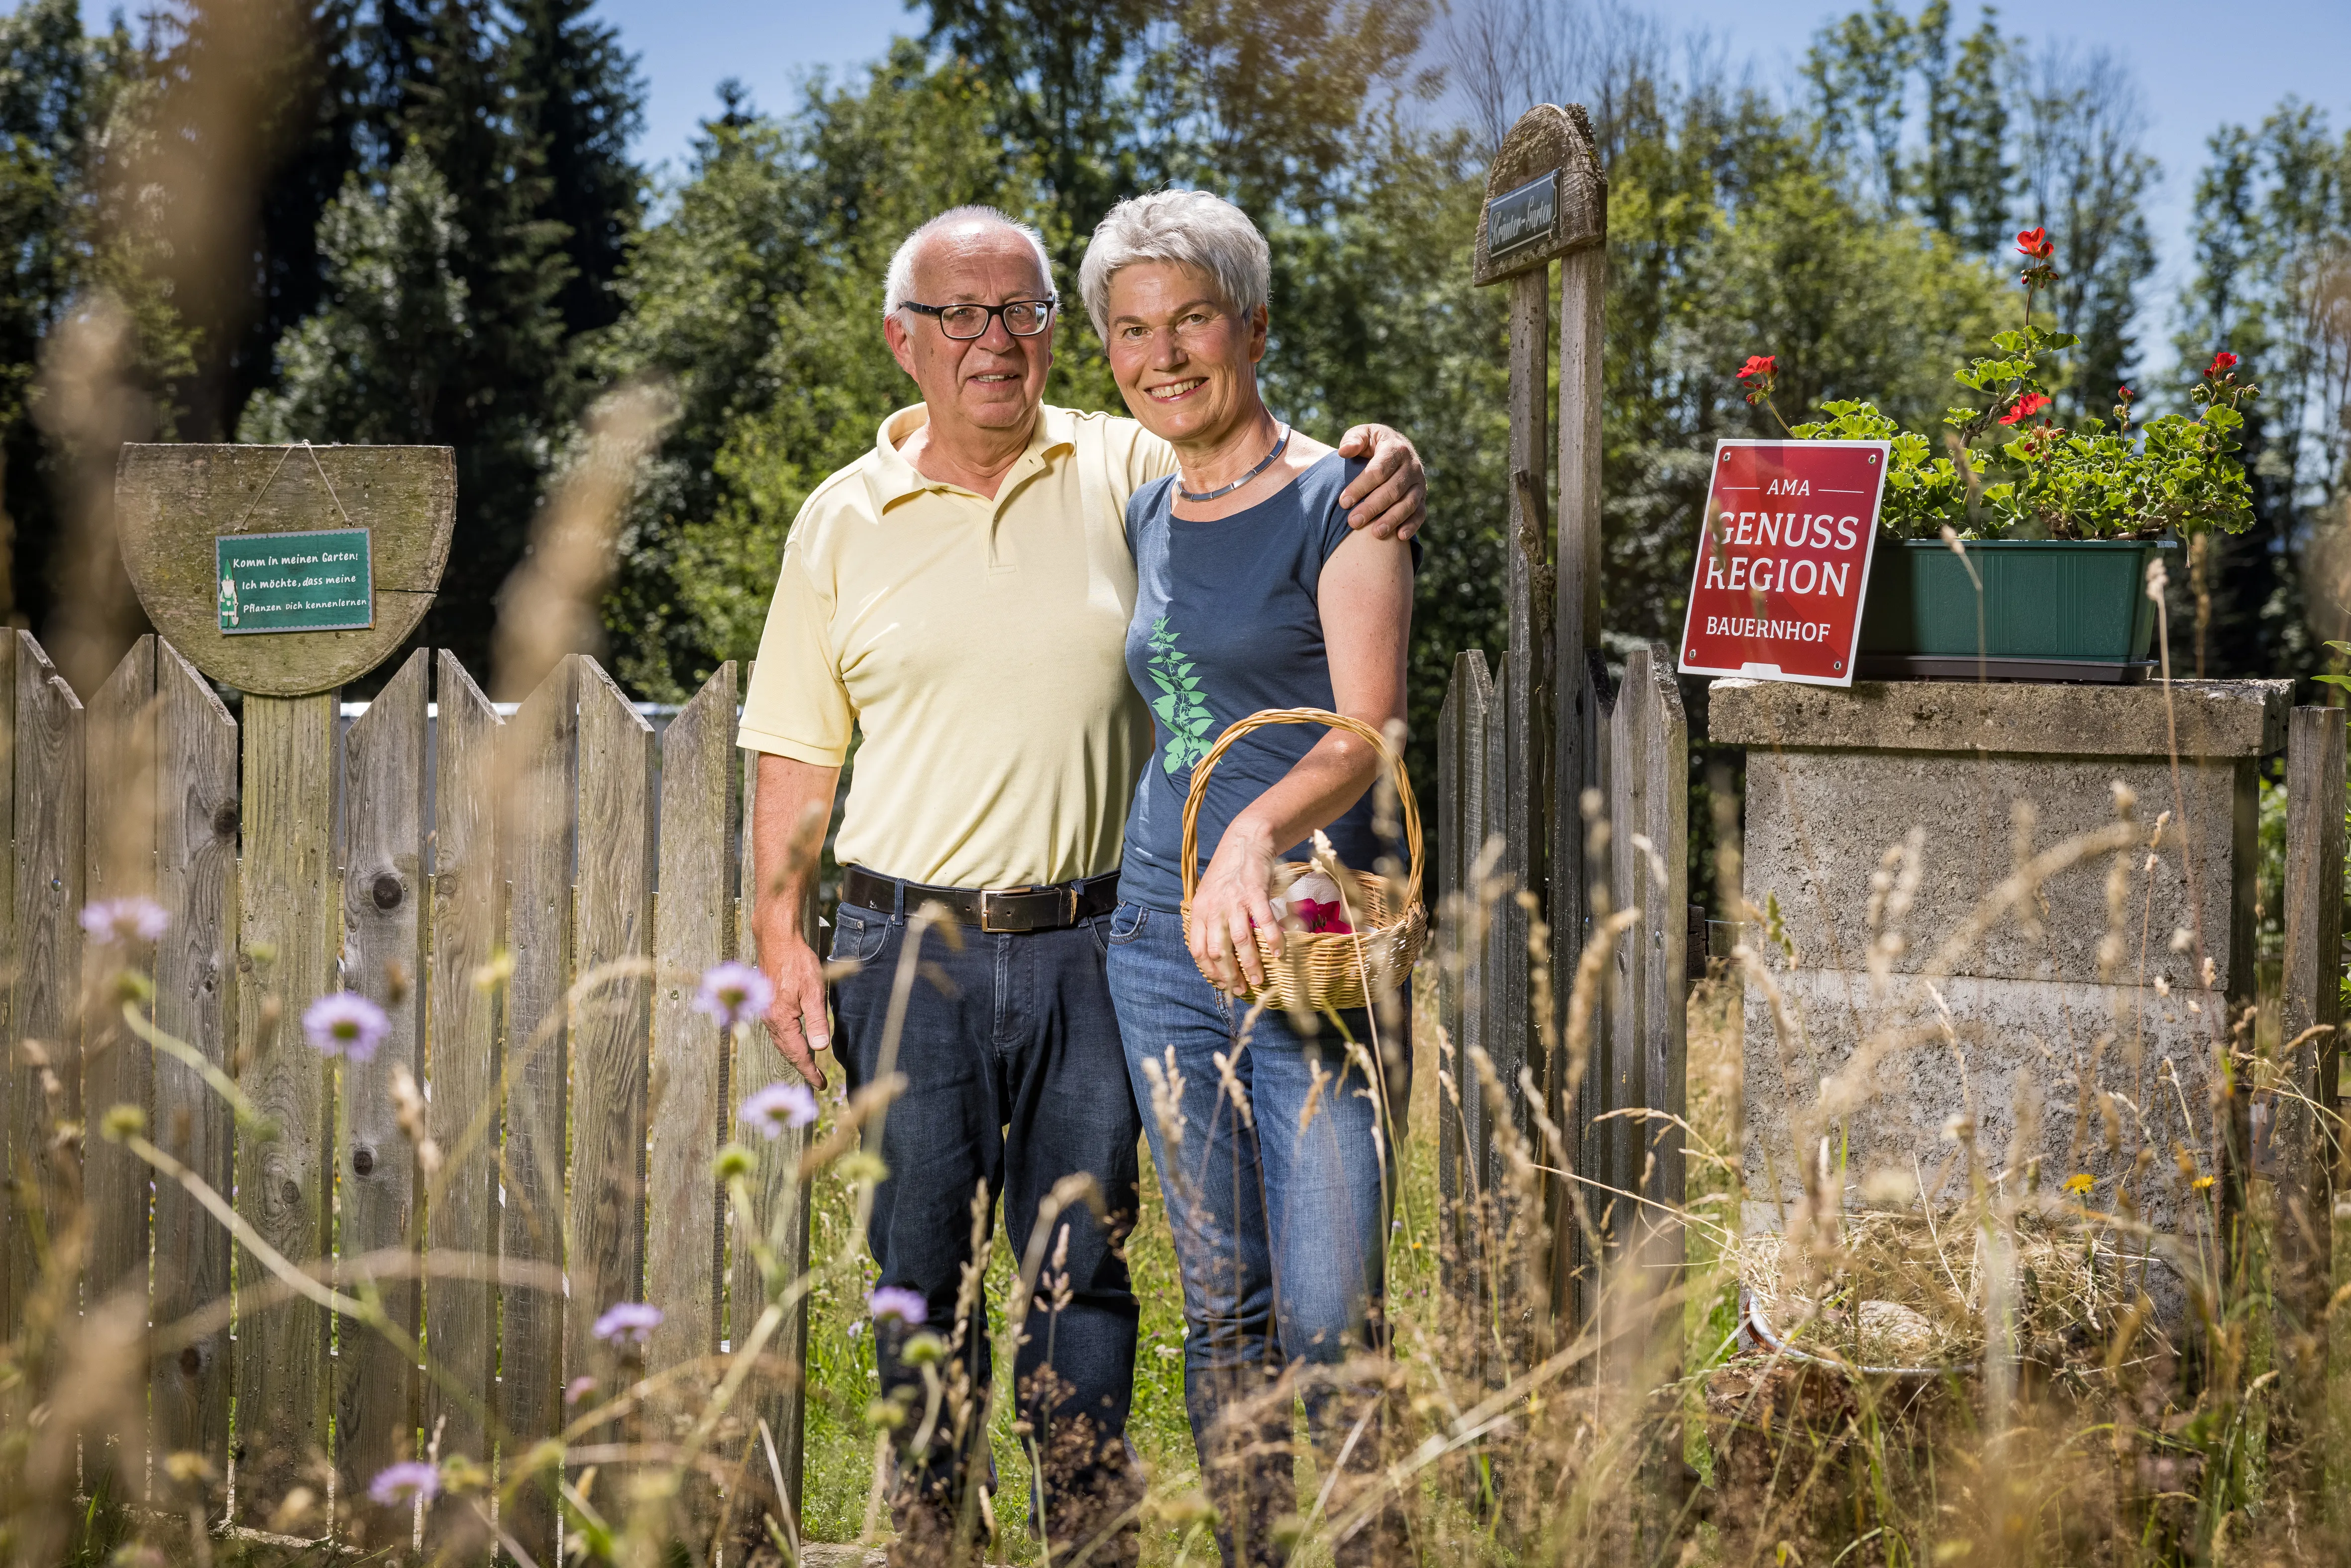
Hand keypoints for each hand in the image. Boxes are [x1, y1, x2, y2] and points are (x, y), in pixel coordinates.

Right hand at [759, 933, 831, 1090]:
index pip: (798, 1054)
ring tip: (808, 1066)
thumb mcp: (814, 991)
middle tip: (817, 1080)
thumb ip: (816, 1020)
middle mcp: (770, 1019)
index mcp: (781, 1019)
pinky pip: (778, 1031)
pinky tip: (795, 1041)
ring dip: (794, 1055)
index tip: (821, 1085)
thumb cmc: (797, 962)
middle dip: (802, 1067)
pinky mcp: (766, 1003)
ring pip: (781, 1042)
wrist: (776, 940)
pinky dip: (788, 1042)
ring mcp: (765, 1011)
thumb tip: (820, 1048)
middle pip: (787, 1051)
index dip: (810, 1071)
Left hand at [1190, 822, 1281, 994]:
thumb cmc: (1227, 874)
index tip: (1222, 985)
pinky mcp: (1255, 893)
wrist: (1245, 842)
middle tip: (1242, 989)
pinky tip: (1278, 953)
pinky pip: (1265, 922)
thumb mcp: (1209, 897)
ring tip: (1259, 979)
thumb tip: (1217, 955)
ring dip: (1250, 964)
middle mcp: (1214, 909)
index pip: (1199, 950)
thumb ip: (1210, 922)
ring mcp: (1235, 901)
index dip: (1210, 972)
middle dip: (1231, 975)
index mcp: (1200, 912)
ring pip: (1241, 941)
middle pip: (1219, 951)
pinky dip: (1272, 940)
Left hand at [1334, 424, 1426, 540]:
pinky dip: (1412, 526)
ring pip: (1408, 503)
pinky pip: (1420, 513)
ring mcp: (1419, 483)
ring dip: (1392, 520)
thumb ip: (1353, 440)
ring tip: (1375, 534)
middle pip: (1393, 489)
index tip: (1343, 502)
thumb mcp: (1363, 434)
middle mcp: (1411, 466)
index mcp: (1395, 449)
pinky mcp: (1423, 497)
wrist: (1394, 449)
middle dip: (1372, 507)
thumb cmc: (1372, 445)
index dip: (1360, 487)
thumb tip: (1344, 451)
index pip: (1378, 470)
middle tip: (1353, 522)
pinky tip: (1400, 537)